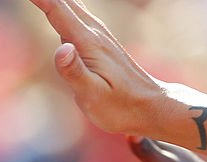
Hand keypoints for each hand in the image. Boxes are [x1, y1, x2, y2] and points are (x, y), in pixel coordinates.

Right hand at [27, 0, 164, 136]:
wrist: (148, 105)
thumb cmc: (119, 106)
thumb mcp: (93, 94)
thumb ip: (75, 72)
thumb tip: (61, 48)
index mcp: (88, 43)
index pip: (58, 12)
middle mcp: (94, 33)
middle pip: (65, 2)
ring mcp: (98, 36)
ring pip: (71, 5)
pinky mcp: (98, 42)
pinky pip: (76, 16)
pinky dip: (63, 6)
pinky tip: (59, 6)